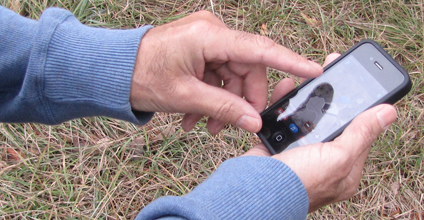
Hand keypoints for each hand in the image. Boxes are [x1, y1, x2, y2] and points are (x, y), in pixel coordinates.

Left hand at [130, 11, 322, 133]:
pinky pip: (218, 74)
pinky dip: (212, 96)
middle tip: (228, 127)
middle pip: (248, 68)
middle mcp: (212, 31)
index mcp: (210, 35)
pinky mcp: (199, 48)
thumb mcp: (184, 97)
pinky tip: (195, 118)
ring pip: (233, 75)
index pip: (260, 49)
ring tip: (204, 127)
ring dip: (223, 104)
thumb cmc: (139, 75)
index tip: (313, 71)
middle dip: (241, 100)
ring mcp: (206, 39)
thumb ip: (224, 109)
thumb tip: (254, 122)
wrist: (110, 69)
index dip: (289, 61)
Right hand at [242, 54, 397, 211]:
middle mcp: (324, 162)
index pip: (361, 131)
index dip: (362, 104)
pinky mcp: (279, 147)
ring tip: (309, 75)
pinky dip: (284, 104)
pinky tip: (286, 89)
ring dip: (307, 96)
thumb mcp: (338, 157)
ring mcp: (301, 154)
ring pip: (308, 118)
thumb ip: (362, 133)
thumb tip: (389, 112)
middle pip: (333, 120)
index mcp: (345, 169)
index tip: (362, 78)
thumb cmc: (299, 183)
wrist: (254, 192)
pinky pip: (285, 120)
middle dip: (333, 95)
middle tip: (334, 67)